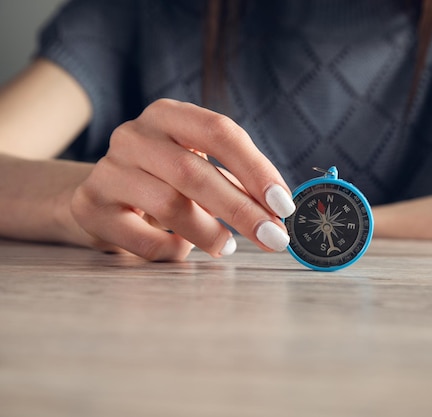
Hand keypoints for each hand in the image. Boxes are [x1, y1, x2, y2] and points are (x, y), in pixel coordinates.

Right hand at [70, 99, 294, 260]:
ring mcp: (107, 169)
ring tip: (227, 247)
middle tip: (274, 239)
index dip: (256, 169)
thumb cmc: (167, 179)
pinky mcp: (90, 207)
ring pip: (168, 206)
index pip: (219, 131)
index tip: (283, 204)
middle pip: (194, 173)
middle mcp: (133, 135)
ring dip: (209, 234)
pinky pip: (142, 239)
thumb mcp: (201, 164)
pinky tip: (183, 249)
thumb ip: (238, 181)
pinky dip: (173, 250)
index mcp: (169, 115)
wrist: (105, 195)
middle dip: (242, 210)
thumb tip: (280, 212)